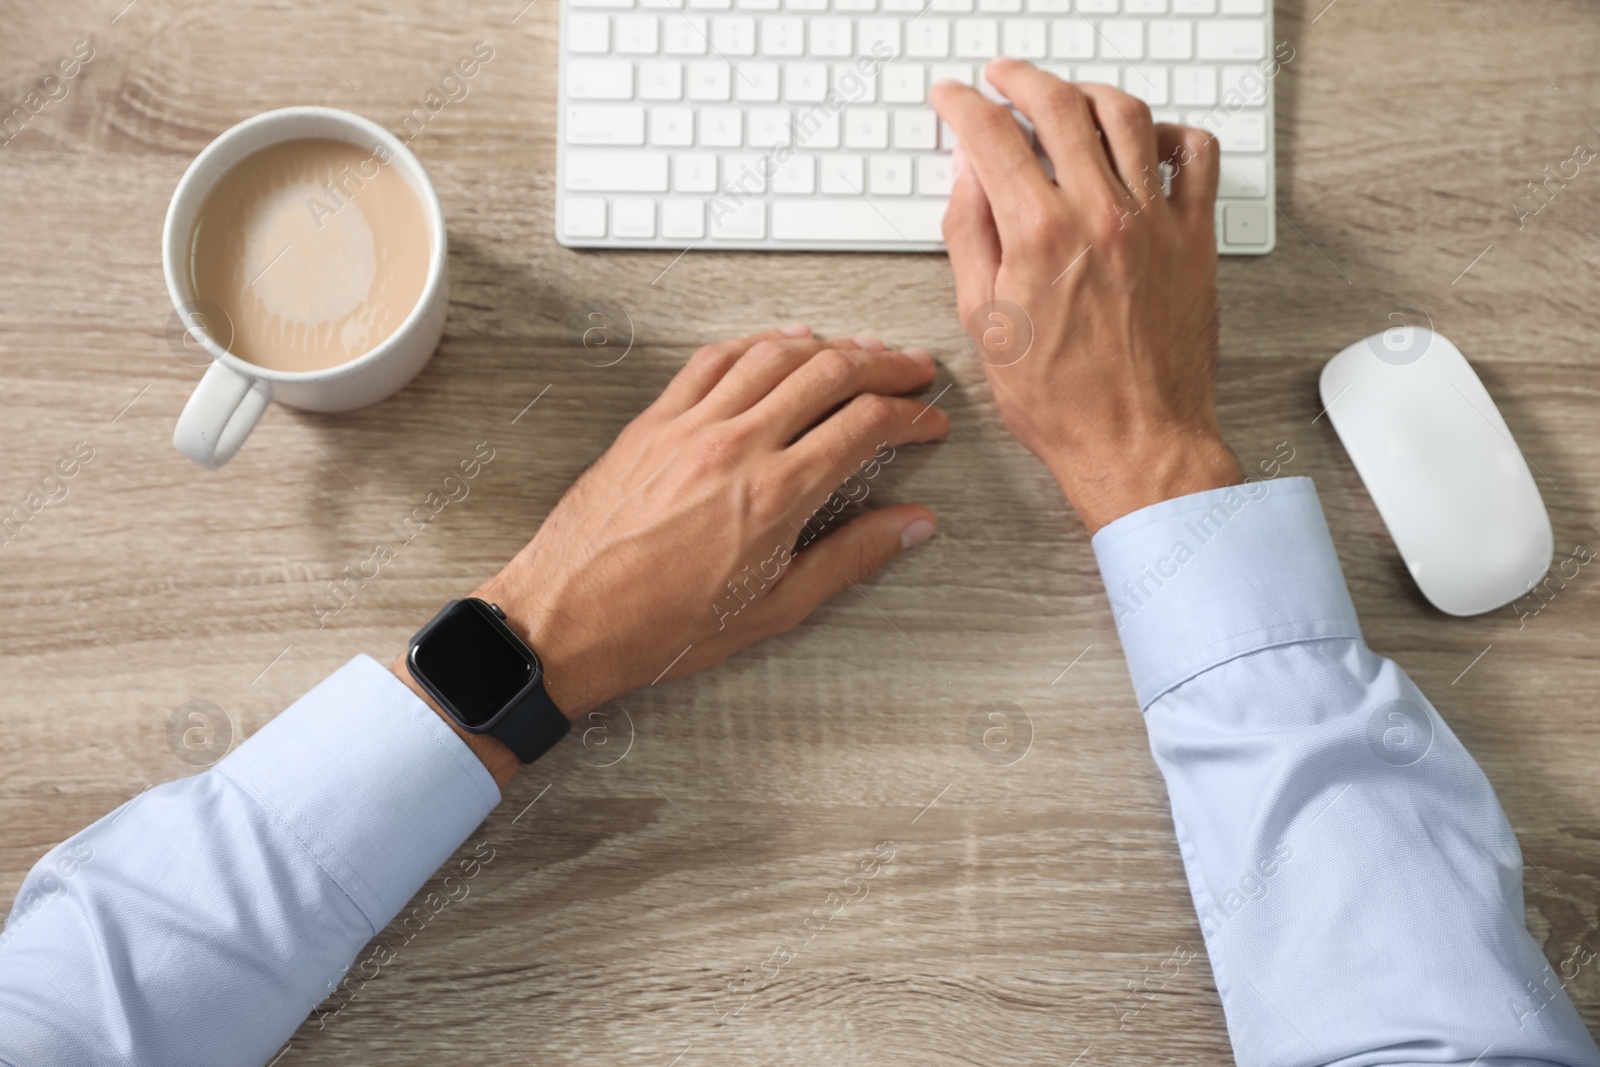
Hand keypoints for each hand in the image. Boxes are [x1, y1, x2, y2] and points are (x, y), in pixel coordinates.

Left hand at [396, 327, 948, 783]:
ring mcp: (689, 426)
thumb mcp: (774, 608)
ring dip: (828, 344)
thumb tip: (910, 526)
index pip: (864, 424)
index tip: (927, 422)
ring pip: (774, 354)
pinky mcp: (653, 421)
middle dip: (885, 364)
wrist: (567, 618)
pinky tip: (779, 343)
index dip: (910, 415)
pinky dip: (757, 343)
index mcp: (774, 495)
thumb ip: (850, 558)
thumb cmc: (660, 625)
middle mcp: (734, 446)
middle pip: (829, 372)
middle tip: (913, 370)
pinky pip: (713, 359)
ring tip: (860, 349)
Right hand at [932, 59, 1241, 533]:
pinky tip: (1145, 139)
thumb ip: (971, 236)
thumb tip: (967, 176)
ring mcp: (1155, 221)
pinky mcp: (1194, 238)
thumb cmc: (1061, 402)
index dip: (962, 105)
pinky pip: (1196, 155)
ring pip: (1127, 114)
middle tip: (1000, 78)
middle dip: (1020, 79)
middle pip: (1059, 106)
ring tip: (1066, 97)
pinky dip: (1169, 131)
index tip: (952, 98)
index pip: (992, 137)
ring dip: (1088, 91)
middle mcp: (1100, 214)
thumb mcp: (984, 324)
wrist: (1137, 444)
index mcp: (1039, 235)